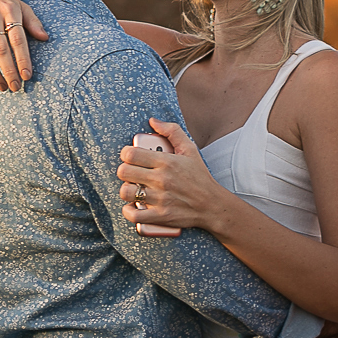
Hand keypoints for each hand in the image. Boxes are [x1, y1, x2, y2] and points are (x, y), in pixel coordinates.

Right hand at [0, 0, 47, 91]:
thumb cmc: (4, 1)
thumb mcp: (21, 6)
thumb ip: (33, 22)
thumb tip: (45, 38)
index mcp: (10, 12)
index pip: (18, 39)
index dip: (22, 59)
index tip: (27, 76)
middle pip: (1, 49)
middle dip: (9, 71)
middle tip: (16, 87)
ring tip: (2, 86)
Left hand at [116, 118, 231, 233]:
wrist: (213, 206)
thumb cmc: (200, 177)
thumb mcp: (190, 149)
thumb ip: (172, 131)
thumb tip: (153, 121)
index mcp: (166, 162)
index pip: (131, 154)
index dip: (126, 154)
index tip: (130, 157)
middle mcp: (161, 180)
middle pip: (124, 172)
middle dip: (124, 171)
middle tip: (131, 173)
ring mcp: (160, 199)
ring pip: (126, 192)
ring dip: (127, 190)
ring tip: (134, 189)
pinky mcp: (160, 216)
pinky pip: (133, 215)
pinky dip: (128, 211)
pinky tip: (133, 206)